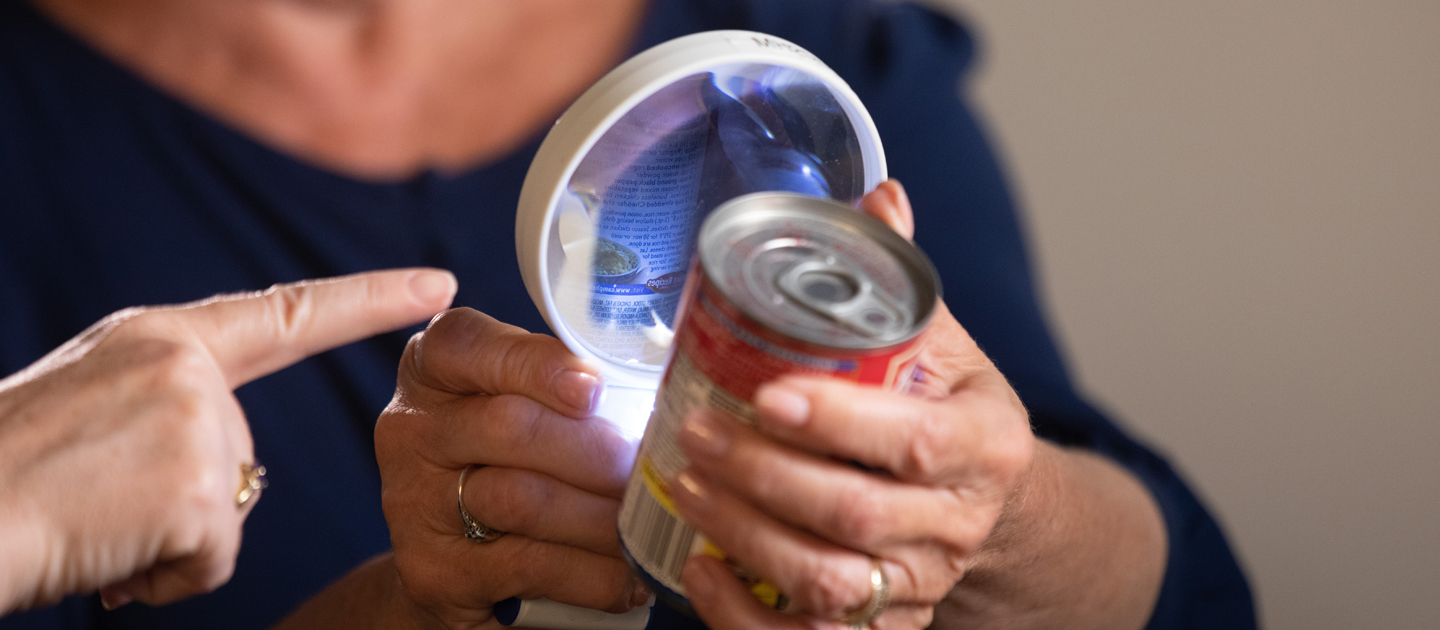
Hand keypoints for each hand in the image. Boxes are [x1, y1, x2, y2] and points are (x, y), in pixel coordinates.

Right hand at [0, 268, 456, 614]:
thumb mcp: (95, 406)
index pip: (290, 313)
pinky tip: (107, 553)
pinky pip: (213, 558)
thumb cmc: (7, 474)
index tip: (439, 286)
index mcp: (162, 338)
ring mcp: (195, 422)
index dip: (371, 299)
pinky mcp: (196, 487)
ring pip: (228, 514)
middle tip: (98, 500)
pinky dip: (163, 577)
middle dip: (185, 503)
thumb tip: (227, 480)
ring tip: (92, 522)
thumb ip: (173, 408)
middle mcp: (187, 367)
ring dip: (167, 543)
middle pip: (242, 460)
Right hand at [374, 308, 646, 628]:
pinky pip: (528, 566)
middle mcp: (411, 430)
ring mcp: (414, 503)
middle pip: (508, 426)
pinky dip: (592, 573)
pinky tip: (628, 577)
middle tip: (650, 469)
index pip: (465, 343)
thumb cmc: (502, 459)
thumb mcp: (514, 404)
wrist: (444, 556)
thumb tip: (664, 394)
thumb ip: (562, 387)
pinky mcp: (434, 571)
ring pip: (522, 499)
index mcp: (433, 369)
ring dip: (602, 514)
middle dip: (595, 449)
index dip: (534, 363)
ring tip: (650, 522)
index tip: (592, 387)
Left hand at [670, 181, 1035, 628]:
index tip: (765, 394)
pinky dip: (746, 616)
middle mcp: (960, 523)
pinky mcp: (886, 627)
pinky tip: (700, 568)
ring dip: (745, 536)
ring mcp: (922, 584)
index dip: (838, 424)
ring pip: (829, 583)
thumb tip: (877, 193)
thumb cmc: (947, 408)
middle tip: (694, 431)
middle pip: (857, 517)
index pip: (916, 443)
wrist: (983, 498)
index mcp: (987, 444)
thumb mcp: (939, 342)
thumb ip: (898, 281)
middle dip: (764, 476)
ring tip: (684, 483)